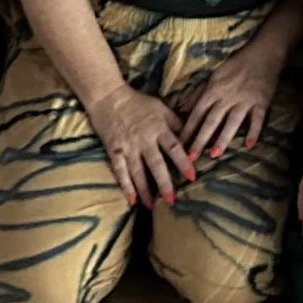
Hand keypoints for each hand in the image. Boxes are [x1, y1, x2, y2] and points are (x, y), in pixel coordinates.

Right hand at [84, 82, 197, 205]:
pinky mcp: (114, 151)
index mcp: (159, 128)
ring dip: (145, 190)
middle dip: (165, 184)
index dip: (184, 162)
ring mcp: (128, 147)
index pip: (175, 147)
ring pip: (138, 172)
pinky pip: (120, 171)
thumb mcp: (161, 107)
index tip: (192, 177)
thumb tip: (192, 135)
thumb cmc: (138, 102)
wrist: (109, 97)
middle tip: (172, 201)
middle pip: (156, 164)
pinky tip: (131, 200)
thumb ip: (176, 122)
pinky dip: (126, 186)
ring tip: (152, 206)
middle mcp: (144, 139)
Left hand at [177, 31, 289, 160]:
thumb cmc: (237, 65)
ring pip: (232, 122)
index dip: (188, 129)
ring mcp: (246, 99)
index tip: (179, 145)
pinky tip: (249, 146)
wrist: (264, 52)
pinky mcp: (262, 101)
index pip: (197, 112)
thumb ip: (199, 93)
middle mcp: (228, 96)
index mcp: (214, 89)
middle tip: (190, 158)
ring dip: (223, 138)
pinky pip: (257, 119)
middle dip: (200, 140)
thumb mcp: (215, 75)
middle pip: (212, 120)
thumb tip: (181, 109)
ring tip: (214, 154)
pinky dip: (253, 132)